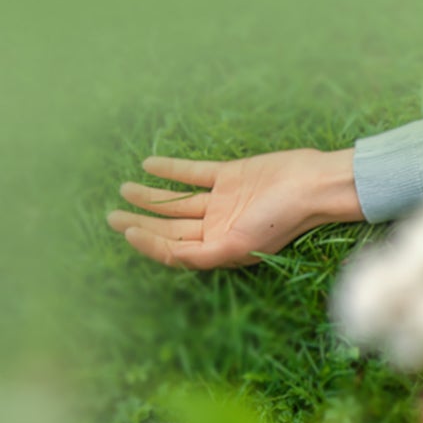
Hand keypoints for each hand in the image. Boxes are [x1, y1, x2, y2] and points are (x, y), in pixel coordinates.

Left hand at [108, 148, 363, 269]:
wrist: (311, 185)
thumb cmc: (279, 220)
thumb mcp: (238, 246)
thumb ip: (201, 255)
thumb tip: (169, 257)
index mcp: (220, 248)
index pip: (176, 250)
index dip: (150, 244)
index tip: (128, 233)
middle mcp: (219, 226)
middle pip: (171, 227)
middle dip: (141, 222)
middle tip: (112, 217)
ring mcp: (223, 200)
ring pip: (178, 201)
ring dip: (151, 197)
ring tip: (124, 189)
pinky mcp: (230, 175)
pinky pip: (194, 174)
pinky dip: (171, 170)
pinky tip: (149, 165)